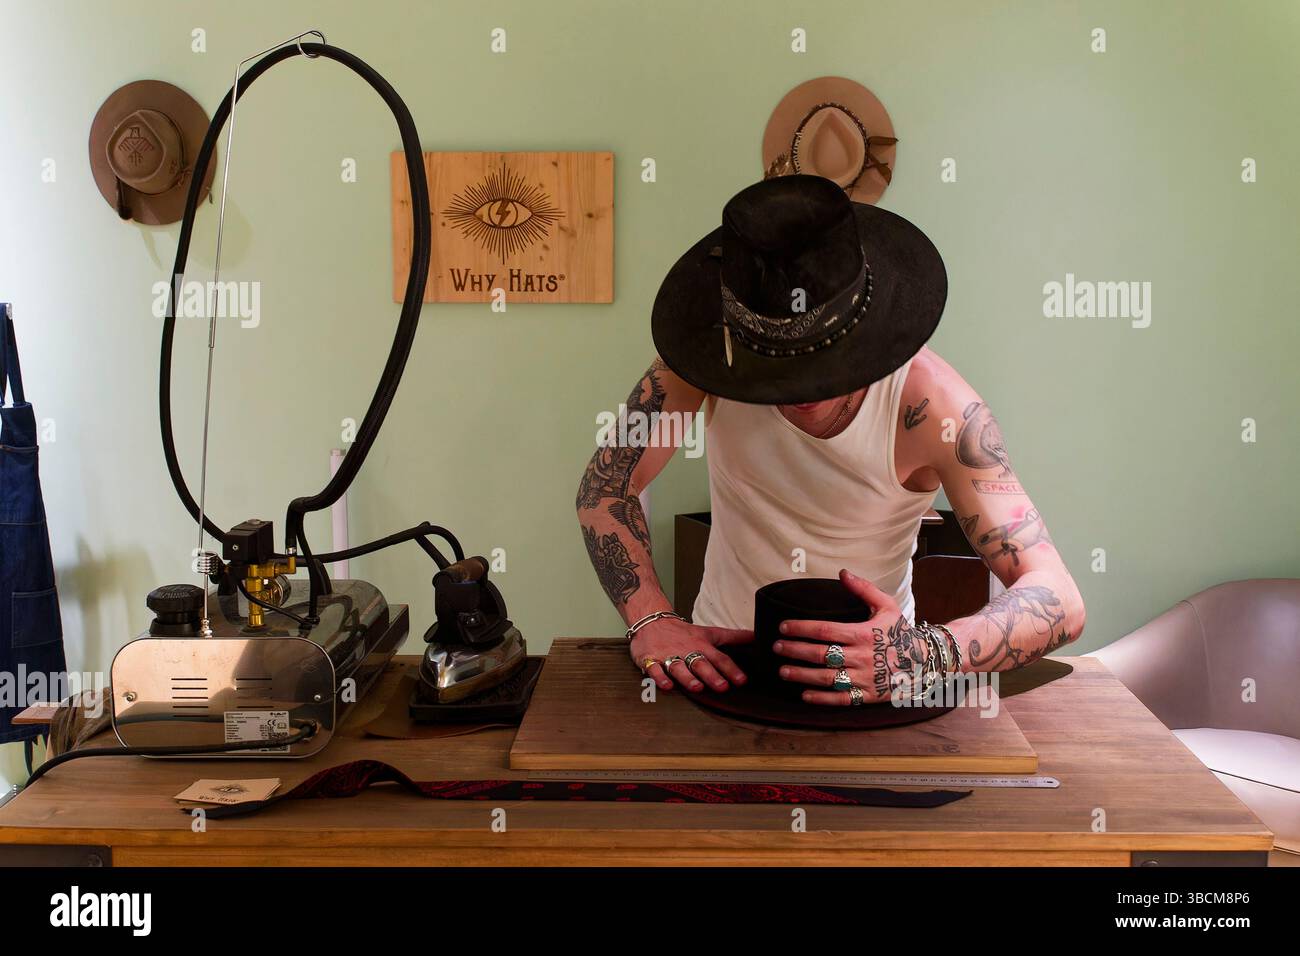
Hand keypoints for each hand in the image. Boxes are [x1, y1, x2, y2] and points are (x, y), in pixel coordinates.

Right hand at [630, 616, 751, 692]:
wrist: (652, 621)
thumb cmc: (684, 632)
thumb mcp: (711, 633)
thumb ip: (734, 637)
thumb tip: (757, 637)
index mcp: (702, 646)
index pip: (720, 658)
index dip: (731, 669)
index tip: (742, 681)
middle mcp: (687, 651)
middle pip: (701, 663)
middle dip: (711, 675)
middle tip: (722, 687)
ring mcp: (669, 655)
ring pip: (679, 667)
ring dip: (688, 677)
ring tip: (697, 687)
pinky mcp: (651, 659)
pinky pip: (654, 669)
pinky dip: (660, 677)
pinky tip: (667, 686)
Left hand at [772, 569, 929, 705]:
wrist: (925, 662)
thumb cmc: (901, 632)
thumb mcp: (887, 606)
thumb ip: (864, 589)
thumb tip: (842, 572)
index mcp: (864, 634)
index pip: (825, 630)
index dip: (801, 628)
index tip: (783, 627)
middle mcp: (862, 657)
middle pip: (821, 654)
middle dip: (795, 650)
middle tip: (776, 647)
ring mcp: (864, 678)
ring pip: (827, 678)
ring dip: (802, 674)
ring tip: (783, 670)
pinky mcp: (867, 696)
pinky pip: (841, 699)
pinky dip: (821, 698)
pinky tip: (804, 694)